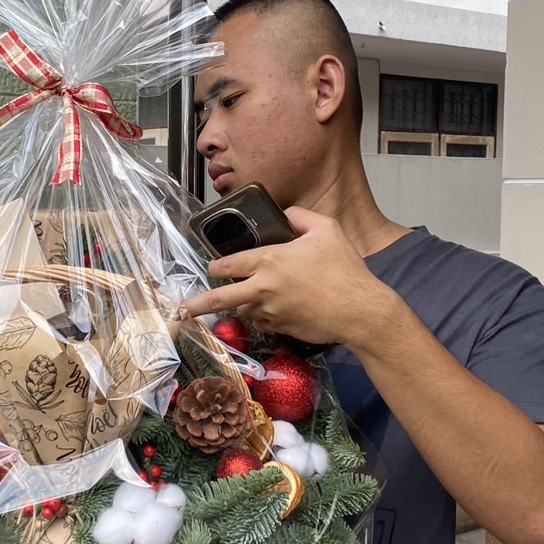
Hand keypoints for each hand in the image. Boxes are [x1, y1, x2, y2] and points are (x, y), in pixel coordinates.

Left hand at [184, 207, 392, 349]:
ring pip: (243, 310)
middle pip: (221, 297)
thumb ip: (300, 216)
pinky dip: (262, 317)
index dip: (216, 265)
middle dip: (199, 303)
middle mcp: (263, 288)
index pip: (228, 264)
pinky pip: (262, 323)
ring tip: (252, 297)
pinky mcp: (280, 329)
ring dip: (243, 304)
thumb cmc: (345, 268)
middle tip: (184, 308)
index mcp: (270, 260)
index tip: (211, 267)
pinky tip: (276, 309)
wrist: (359, 311)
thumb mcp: (327, 229)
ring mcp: (270, 312)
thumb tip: (285, 215)